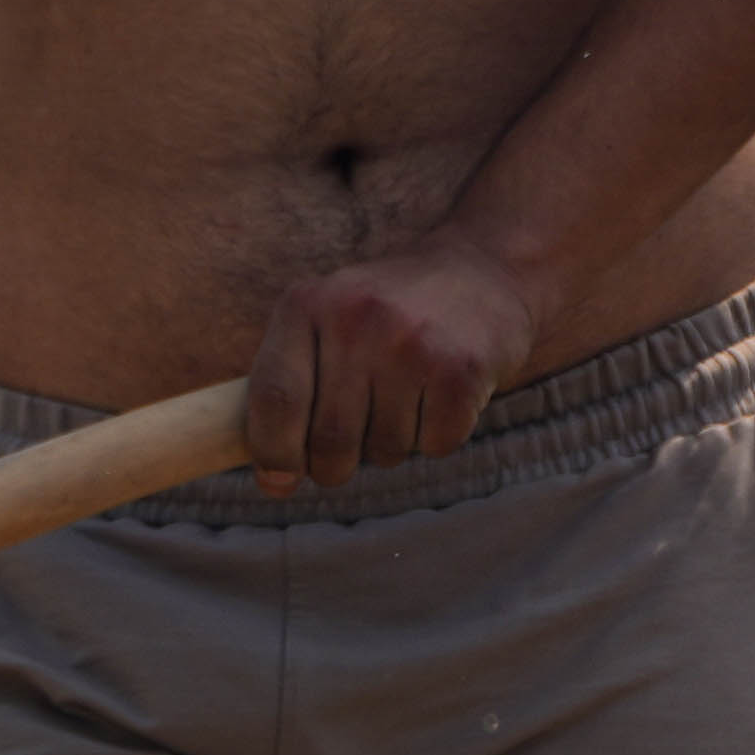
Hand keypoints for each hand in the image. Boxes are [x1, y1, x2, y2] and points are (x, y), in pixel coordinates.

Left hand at [248, 238, 540, 490]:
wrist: (483, 274)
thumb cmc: (385, 318)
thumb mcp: (323, 323)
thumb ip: (288, 390)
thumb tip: (272, 481)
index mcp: (305, 304)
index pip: (273, 398)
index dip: (272, 453)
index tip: (278, 480)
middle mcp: (355, 318)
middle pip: (329, 439)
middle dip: (332, 468)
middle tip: (343, 458)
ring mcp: (411, 343)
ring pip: (384, 450)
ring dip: (389, 448)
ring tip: (401, 403)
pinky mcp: (462, 369)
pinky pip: (435, 446)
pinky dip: (435, 439)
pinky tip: (438, 398)